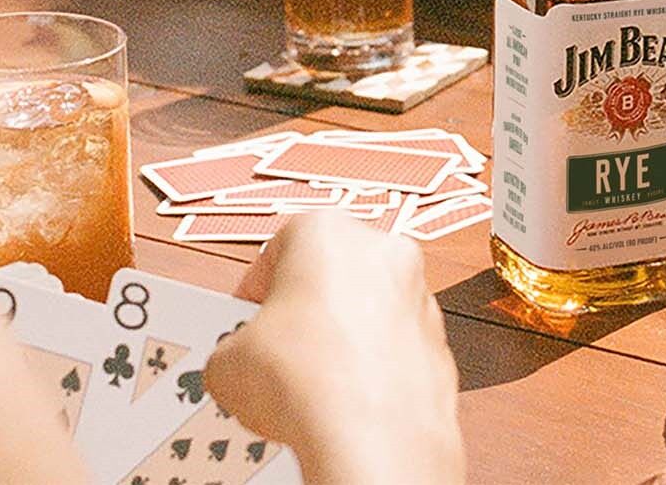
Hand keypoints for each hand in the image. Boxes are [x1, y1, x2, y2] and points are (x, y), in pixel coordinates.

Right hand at [205, 215, 462, 484]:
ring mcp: (417, 293)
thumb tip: (237, 362)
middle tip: (272, 354)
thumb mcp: (228, 361)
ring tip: (305, 387)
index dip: (255, 291)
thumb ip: (233, 346)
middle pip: (329, 275)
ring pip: (366, 310)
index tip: (245, 319)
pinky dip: (371, 368)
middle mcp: (382, 250)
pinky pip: (392, 347)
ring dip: (339, 340)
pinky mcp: (437, 339)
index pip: (279, 248)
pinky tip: (342, 401)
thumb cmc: (309, 381)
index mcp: (327, 231)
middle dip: (300, 313)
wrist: (373, 435)